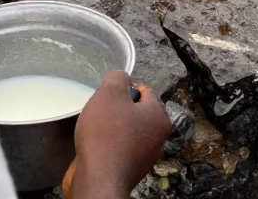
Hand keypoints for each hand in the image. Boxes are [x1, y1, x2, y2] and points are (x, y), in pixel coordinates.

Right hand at [70, 72, 172, 198]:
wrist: (98, 179)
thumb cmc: (106, 133)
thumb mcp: (110, 92)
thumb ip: (118, 77)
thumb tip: (122, 79)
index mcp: (160, 116)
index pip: (142, 90)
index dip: (122, 91)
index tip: (109, 101)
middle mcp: (158, 137)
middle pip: (134, 110)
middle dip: (117, 110)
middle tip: (102, 115)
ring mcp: (146, 156)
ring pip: (126, 129)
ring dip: (111, 128)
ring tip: (98, 132)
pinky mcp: (132, 169)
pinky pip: (120, 147)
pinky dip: (109, 145)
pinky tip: (98, 148)